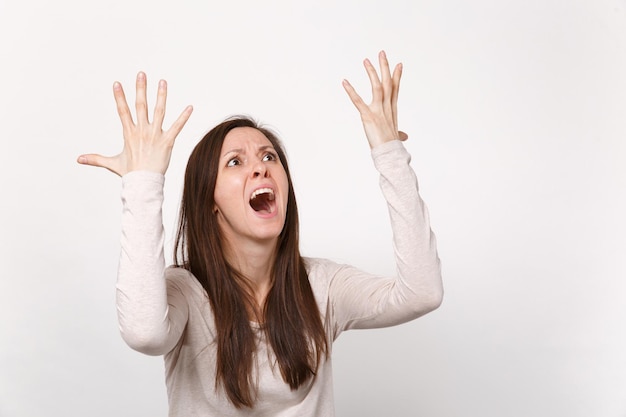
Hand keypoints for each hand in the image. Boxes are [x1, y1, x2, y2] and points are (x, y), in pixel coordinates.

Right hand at [77, 72, 192, 175]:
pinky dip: (184, 117)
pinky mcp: (167, 142)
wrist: (143, 184)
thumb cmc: (129, 174)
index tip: (117, 83)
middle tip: (141, 74)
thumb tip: (78, 159)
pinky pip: (177, 127)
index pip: (123, 111)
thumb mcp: (111, 163)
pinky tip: (190, 107)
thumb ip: (95, 159)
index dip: (119, 97)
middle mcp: (142, 131)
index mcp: (129, 133)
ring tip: (162, 82)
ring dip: (161, 96)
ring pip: (159, 111)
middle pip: (141, 106)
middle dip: (141, 89)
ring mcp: (155, 135)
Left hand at [342, 50, 407, 147]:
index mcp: (392, 111)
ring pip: (377, 87)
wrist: (390, 155)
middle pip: (388, 83)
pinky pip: (358, 101)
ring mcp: (378, 111)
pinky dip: (351, 91)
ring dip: (371, 73)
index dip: (396, 76)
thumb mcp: (396, 137)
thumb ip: (399, 133)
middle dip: (384, 67)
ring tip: (366, 60)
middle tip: (381, 53)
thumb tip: (404, 136)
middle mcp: (387, 108)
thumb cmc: (392, 148)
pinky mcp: (368, 116)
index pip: (395, 89)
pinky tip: (344, 82)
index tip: (398, 64)